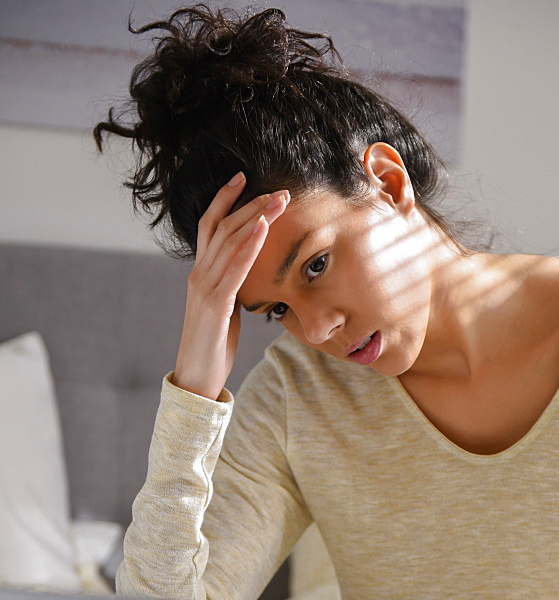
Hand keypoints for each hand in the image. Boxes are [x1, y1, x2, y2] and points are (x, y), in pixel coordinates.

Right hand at [173, 173, 289, 399]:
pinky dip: (249, 246)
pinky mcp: (214, 306)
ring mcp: (204, 289)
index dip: (224, 199)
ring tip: (279, 202)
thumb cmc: (212, 346)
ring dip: (256, 218)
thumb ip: (231, 287)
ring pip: (228, 241)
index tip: (243, 178)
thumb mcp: (224, 309)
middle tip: (279, 190)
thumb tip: (247, 274)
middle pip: (222, 227)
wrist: (196, 379)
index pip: (210, 226)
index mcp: (201, 274)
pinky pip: (234, 269)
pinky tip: (264, 230)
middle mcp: (199, 275)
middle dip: (251, 204)